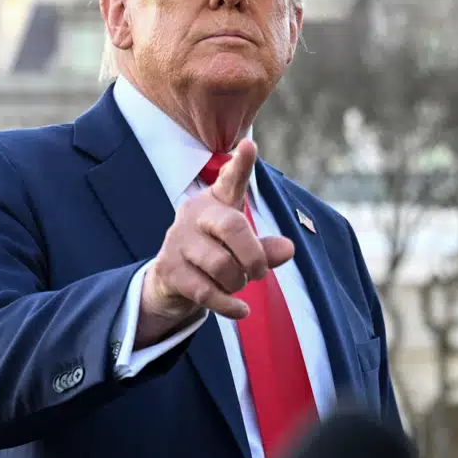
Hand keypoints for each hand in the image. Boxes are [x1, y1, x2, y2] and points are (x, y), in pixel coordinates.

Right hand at [138, 140, 294, 344]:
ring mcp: (178, 240)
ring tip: (236, 284)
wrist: (172, 283)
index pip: (231, 181)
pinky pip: (207, 291)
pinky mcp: (168, 269)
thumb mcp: (242, 249)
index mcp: (216, 202)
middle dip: (255, 256)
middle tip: (259, 272)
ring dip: (237, 282)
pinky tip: (241, 310)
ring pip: (222, 265)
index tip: (249, 146)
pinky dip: (229, 305)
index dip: (241, 165)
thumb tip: (288, 248)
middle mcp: (195, 214)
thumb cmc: (215, 255)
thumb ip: (265, 248)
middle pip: (234, 227)